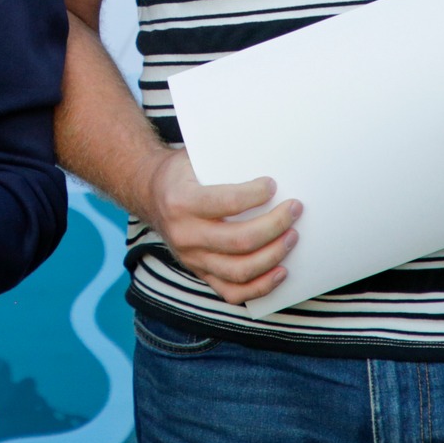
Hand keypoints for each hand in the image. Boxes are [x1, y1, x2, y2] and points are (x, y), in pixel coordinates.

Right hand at [140, 151, 300, 304]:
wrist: (149, 193)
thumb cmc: (180, 172)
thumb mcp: (192, 156)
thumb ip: (222, 158)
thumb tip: (266, 150)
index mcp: (181, 201)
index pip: (227, 202)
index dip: (255, 195)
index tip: (273, 185)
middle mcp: (184, 234)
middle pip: (239, 240)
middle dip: (275, 225)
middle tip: (294, 210)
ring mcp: (192, 258)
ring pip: (240, 270)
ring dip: (273, 255)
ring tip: (292, 237)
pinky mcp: (199, 273)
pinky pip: (232, 292)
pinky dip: (260, 287)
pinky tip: (280, 271)